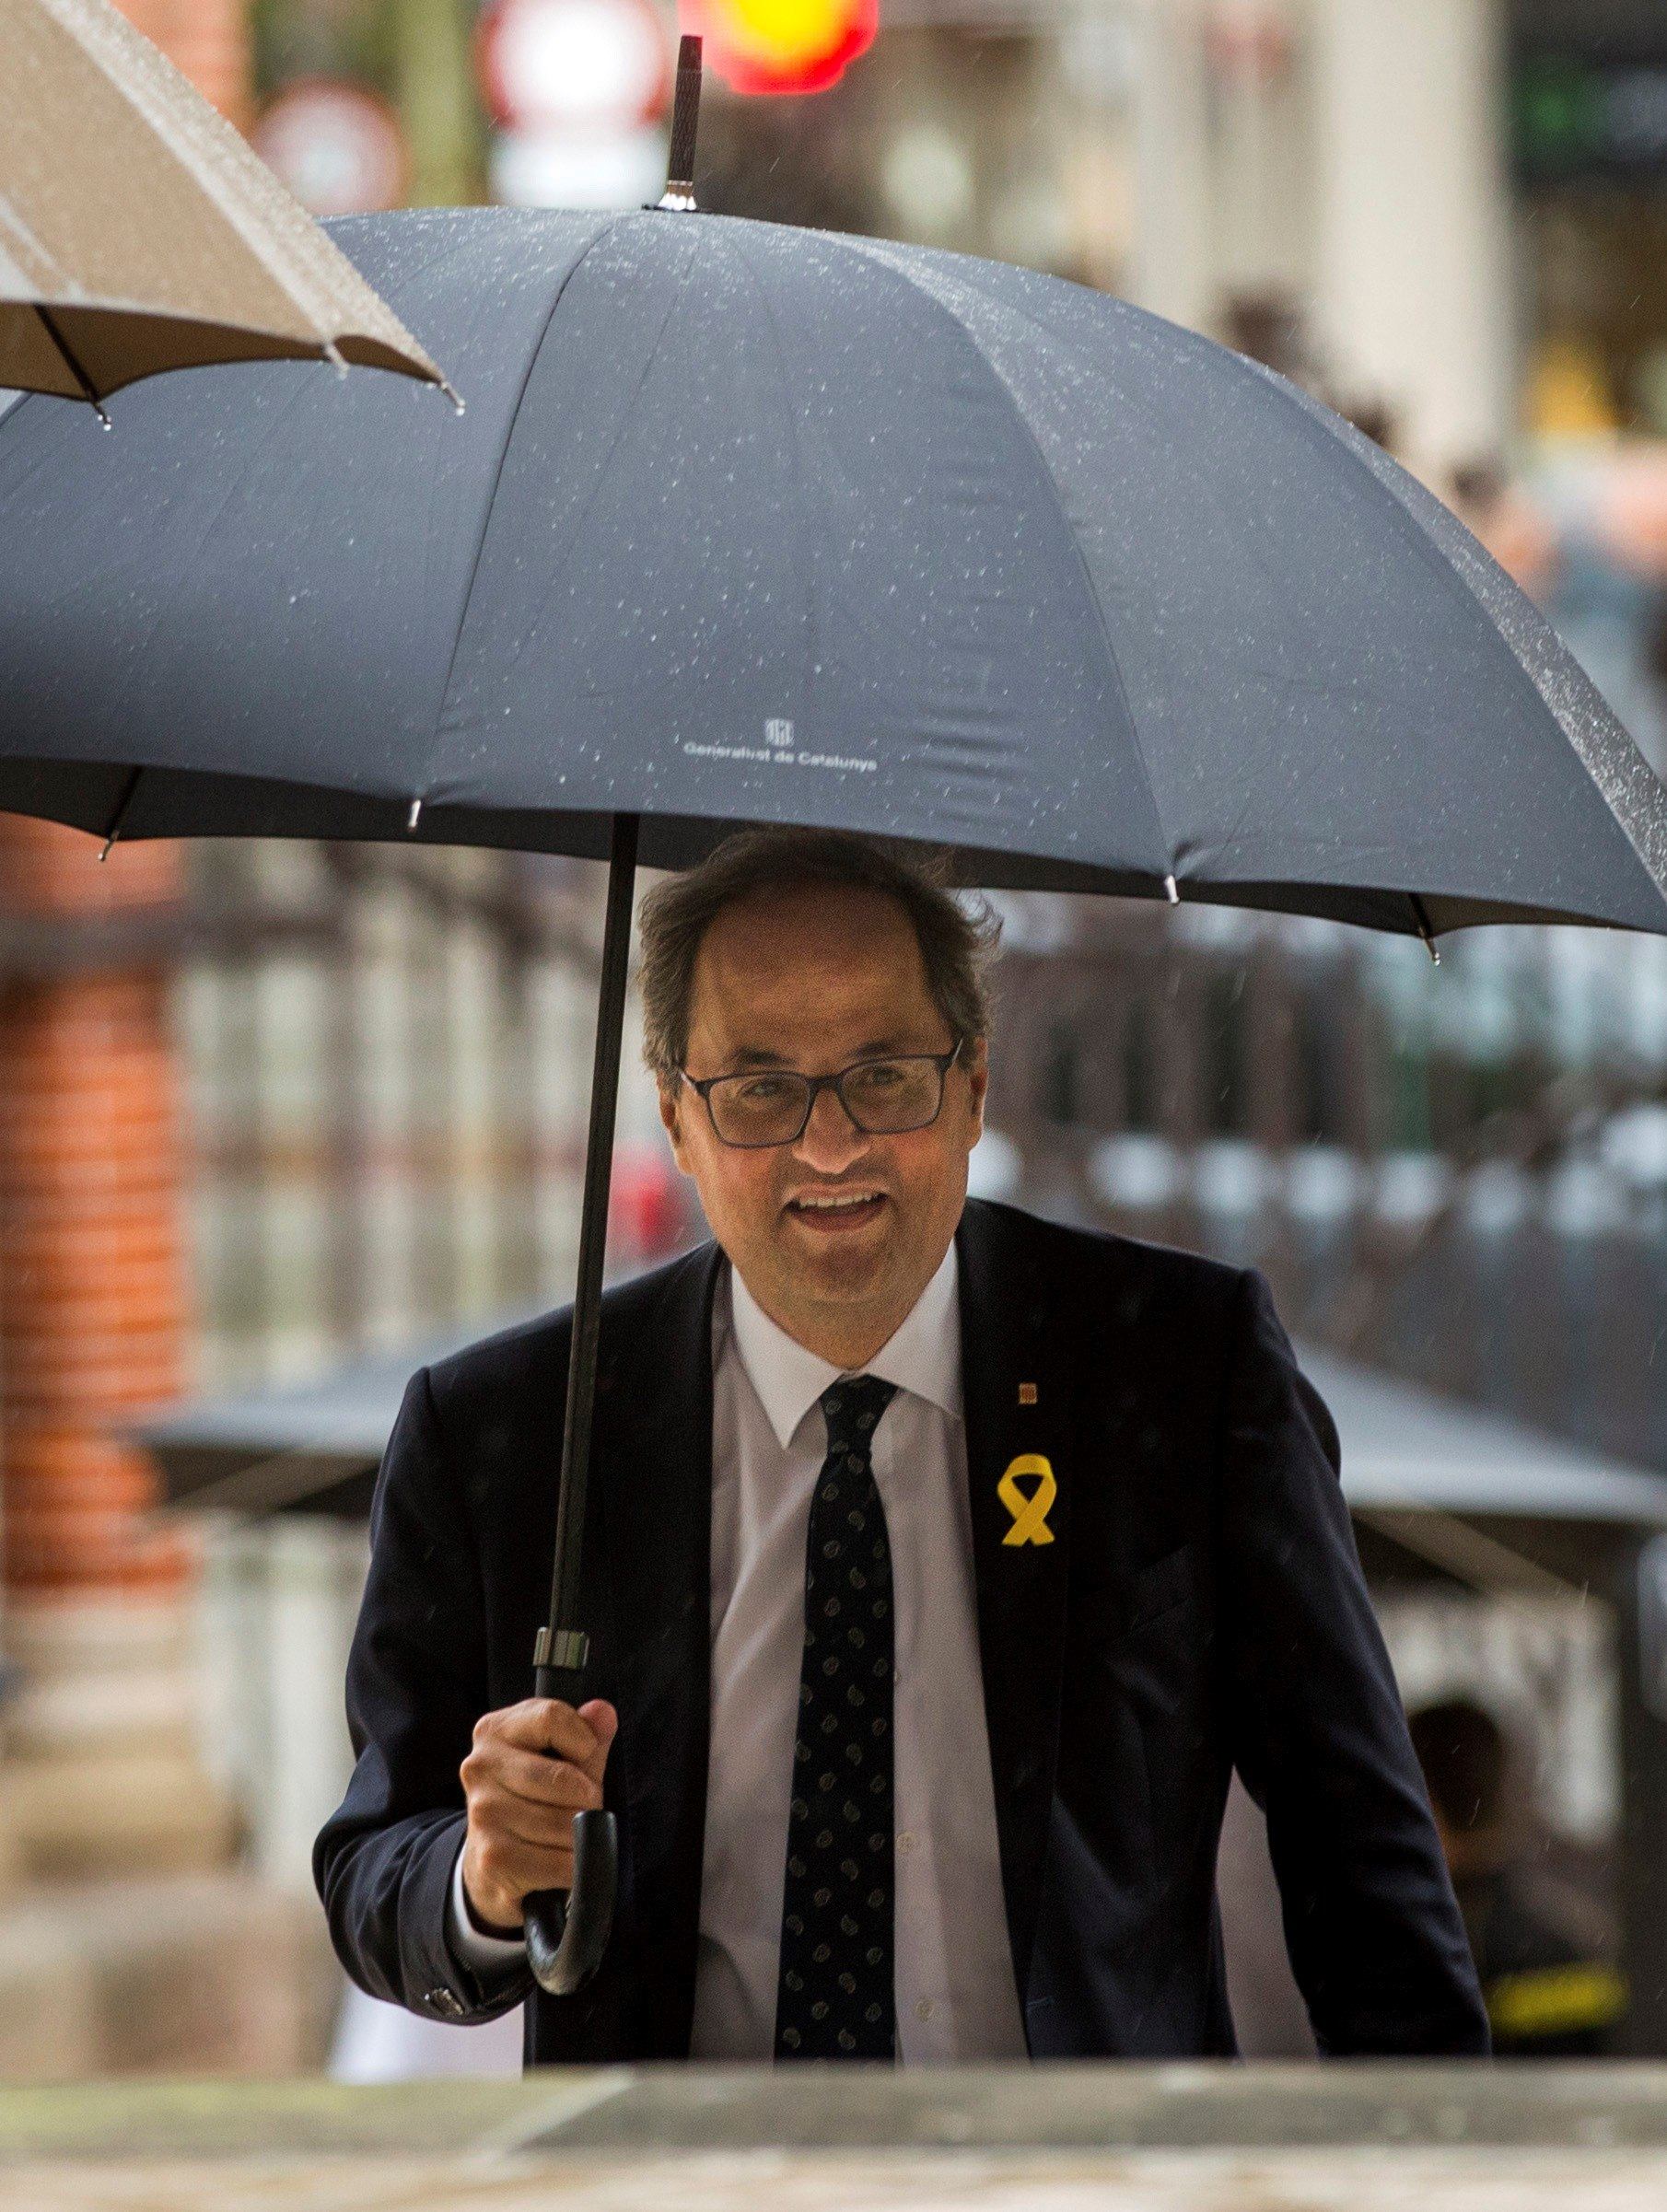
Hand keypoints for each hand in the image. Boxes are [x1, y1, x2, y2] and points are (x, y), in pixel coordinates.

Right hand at [458, 1696, 617, 1934]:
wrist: (495, 1862)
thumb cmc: (536, 1799)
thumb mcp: (563, 1760)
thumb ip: (588, 1735)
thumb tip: (603, 1712)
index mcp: (495, 1731)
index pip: (551, 1718)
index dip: (584, 1740)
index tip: (586, 1756)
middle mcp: (480, 1767)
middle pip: (563, 1778)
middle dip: (588, 1798)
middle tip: (584, 1807)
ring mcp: (483, 1812)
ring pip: (564, 1823)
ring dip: (580, 1835)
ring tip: (569, 1834)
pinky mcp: (492, 1857)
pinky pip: (559, 1862)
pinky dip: (573, 1865)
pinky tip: (561, 1860)